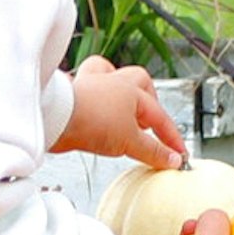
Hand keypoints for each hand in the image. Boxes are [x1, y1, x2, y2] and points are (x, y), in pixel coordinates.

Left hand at [51, 57, 184, 166]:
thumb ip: (153, 151)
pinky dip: (98, 98)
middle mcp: (113, 81)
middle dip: (149, 101)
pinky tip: (99, 112)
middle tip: (151, 125)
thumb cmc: (90, 119)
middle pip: (140, 82)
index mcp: (132, 89)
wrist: (55, 118)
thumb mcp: (130, 142)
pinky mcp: (74, 93)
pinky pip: (90, 88)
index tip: (178, 155)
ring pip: (112, 75)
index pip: (160, 116)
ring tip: (126, 112)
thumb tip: (171, 159)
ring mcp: (92, 84)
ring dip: (122, 91)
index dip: (171, 138)